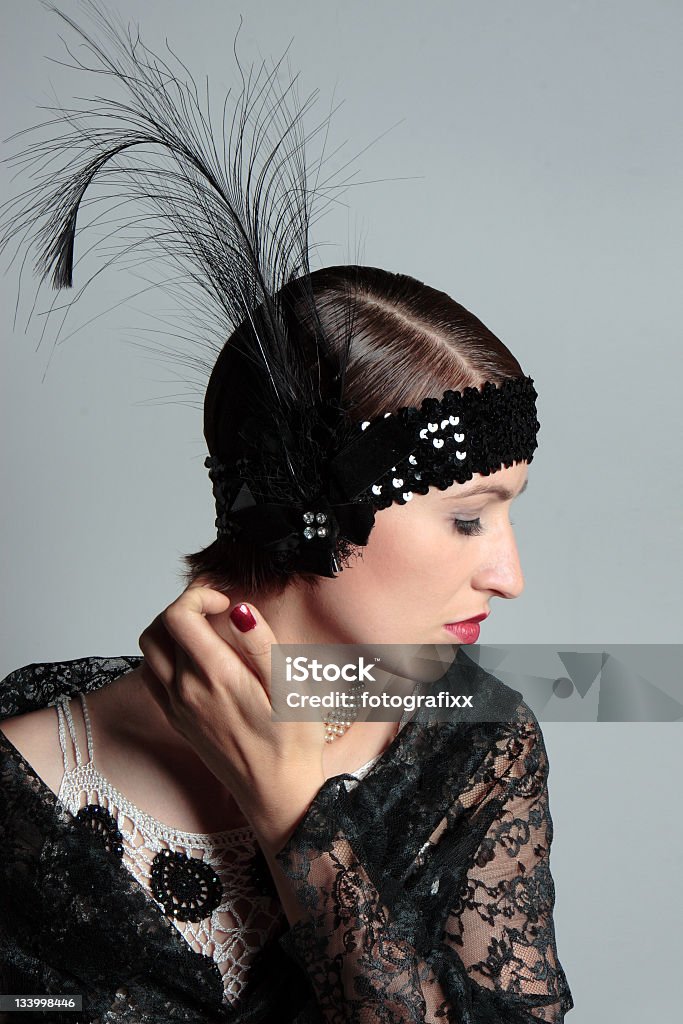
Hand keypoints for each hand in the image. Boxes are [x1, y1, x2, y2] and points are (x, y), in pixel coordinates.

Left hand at [137, 583, 326, 850]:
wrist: (278, 793)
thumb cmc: (292, 741)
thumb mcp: (291, 688)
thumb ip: (262, 644)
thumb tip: (239, 609)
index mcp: (216, 677)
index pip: (178, 616)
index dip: (198, 596)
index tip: (226, 602)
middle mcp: (186, 691)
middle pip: (157, 627)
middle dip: (185, 607)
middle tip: (217, 610)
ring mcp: (177, 707)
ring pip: (149, 651)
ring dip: (171, 630)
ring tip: (207, 631)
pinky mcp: (176, 720)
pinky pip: (152, 676)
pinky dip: (165, 655)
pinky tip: (197, 659)